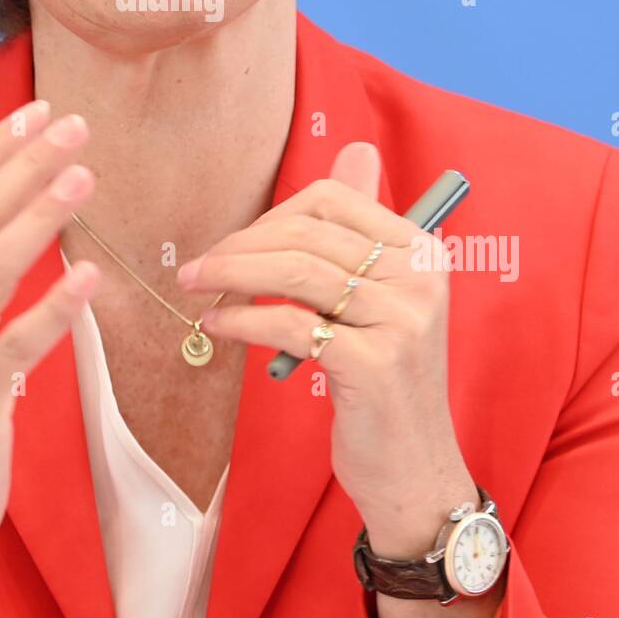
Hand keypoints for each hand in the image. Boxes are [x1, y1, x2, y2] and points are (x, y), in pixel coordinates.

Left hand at [176, 142, 476, 555]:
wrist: (414, 470)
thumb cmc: (384, 381)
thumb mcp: (380, 299)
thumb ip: (360, 230)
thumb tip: (356, 147)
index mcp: (422, 250)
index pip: (333, 199)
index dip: (272, 215)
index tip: (235, 242)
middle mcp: (420, 277)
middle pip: (307, 233)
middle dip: (240, 244)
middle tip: (197, 267)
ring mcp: (401, 320)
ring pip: (295, 272)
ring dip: (231, 276)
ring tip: (196, 288)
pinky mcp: (375, 363)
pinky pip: (289, 323)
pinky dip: (242, 319)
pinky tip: (218, 325)